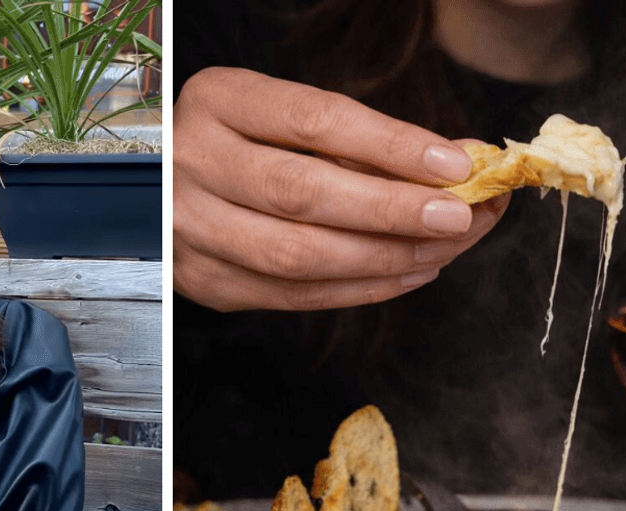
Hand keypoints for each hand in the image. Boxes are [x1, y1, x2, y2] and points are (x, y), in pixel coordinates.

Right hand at [174, 67, 510, 311]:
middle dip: (392, 210)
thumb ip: (362, 140)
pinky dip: (359, 289)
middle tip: (458, 217)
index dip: (390, 145)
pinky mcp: (204, 280)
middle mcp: (191, 162)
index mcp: (217, 100)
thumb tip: (460, 164)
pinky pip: (291, 295)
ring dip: (383, 257)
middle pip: (302, 193)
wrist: (165, 187)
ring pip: (297, 255)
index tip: (455, 163)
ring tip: (442, 249)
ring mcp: (189, 228)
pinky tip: (406, 272)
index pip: (313, 121)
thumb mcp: (287, 117)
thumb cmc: (246, 142)